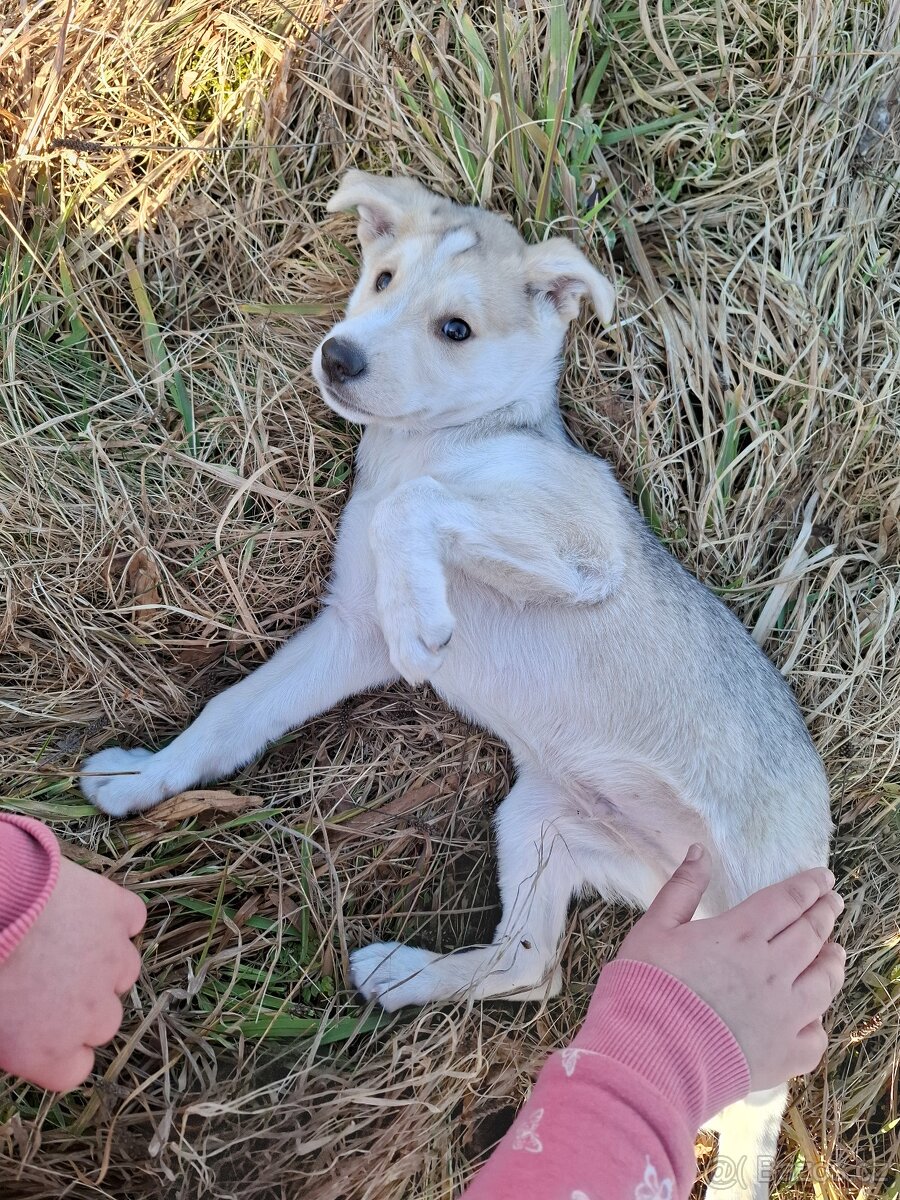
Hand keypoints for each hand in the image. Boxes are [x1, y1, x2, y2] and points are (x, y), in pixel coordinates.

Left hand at [0, 855, 145, 1090]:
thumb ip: (15, 1040)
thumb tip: (23, 1034)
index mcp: (50, 1051)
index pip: (76, 1069)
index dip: (62, 1049)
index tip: (46, 1030)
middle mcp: (92, 1012)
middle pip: (105, 1022)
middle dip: (84, 1007)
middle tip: (52, 982)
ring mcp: (114, 960)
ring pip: (124, 972)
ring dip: (103, 964)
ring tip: (69, 943)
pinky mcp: (120, 913)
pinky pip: (132, 920)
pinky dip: (118, 919)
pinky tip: (91, 913)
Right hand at [617, 845, 844, 1090]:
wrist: (648, 1056)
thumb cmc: (645, 987)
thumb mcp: (654, 928)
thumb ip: (682, 888)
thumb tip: (700, 851)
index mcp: (741, 934)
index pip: (788, 901)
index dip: (809, 886)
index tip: (823, 877)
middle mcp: (772, 970)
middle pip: (812, 934)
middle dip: (825, 913)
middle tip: (833, 901)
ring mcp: (785, 1015)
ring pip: (825, 982)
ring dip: (833, 960)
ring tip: (836, 950)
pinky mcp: (785, 1055)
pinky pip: (816, 1036)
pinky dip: (818, 1021)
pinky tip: (813, 1015)